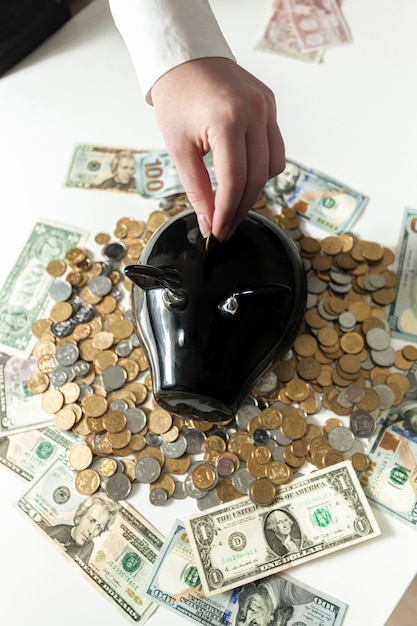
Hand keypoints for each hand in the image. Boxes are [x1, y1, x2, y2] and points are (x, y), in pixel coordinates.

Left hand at [150, 57, 284, 240]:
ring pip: (273, 166)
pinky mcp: (271, 105)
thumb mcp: (179, 147)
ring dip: (254, 189)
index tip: (217, 231)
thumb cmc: (177, 96)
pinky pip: (276, 147)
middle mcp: (255, 111)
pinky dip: (263, 166)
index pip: (235, 181)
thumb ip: (196, 188)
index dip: (226, 212)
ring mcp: (267, 107)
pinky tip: (244, 174)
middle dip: (240, 208)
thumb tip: (208, 220)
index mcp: (228, 120)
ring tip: (232, 202)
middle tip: (224, 226)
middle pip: (257, 178)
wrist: (184, 58)